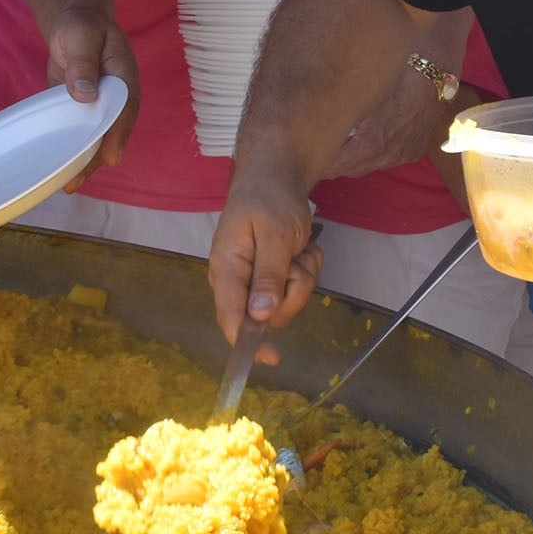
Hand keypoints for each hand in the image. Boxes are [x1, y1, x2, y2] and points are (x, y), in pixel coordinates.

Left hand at [42, 4, 140, 174]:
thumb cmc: (81, 26)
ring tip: (69, 185)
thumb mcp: (81, 37)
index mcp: (124, 78)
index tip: (109, 157)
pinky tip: (63, 169)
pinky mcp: (85, 109)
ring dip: (86, 161)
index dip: (117, 134)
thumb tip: (84, 94)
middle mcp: (116, 97)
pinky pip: (83, 132)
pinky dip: (75, 149)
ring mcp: (102, 105)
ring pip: (98, 137)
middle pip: (112, 132)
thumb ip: (82, 63)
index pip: (124, 110)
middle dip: (98, 158)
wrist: (75, 22)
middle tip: (77, 180)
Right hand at [207, 167, 323, 364]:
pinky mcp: (272, 276)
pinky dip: (306, 267)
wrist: (275, 176)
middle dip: (292, 290)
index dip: (248, 343)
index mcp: (226, 270)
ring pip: (287, 302)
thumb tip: (259, 315)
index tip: (271, 357)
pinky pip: (297, 288)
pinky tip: (301, 247)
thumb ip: (267, 275)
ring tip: (298, 247)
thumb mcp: (274, 234)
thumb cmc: (269, 199)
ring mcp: (256, 280)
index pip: (230, 319)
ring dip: (302, 274)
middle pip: (268, 315)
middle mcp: (237, 281)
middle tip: (295, 259)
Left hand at [322, 64, 457, 179]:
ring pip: (368, 166)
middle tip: (315, 152)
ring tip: (337, 146)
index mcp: (370, 144)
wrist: (433, 79)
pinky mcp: (413, 153)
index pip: (336, 166)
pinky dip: (373, 154)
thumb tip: (312, 122)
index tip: (304, 157)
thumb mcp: (360, 97)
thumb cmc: (394, 80)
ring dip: (352, 160)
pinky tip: (367, 139)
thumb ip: (339, 116)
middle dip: (333, 163)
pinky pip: (386, 160)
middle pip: (350, 170)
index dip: (319, 163)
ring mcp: (402, 156)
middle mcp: (387, 156)